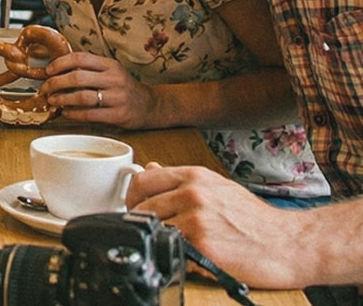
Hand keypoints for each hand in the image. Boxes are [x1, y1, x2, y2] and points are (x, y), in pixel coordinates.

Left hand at [40, 51, 155, 127]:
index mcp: (110, 65)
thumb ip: (90, 68)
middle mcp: (114, 79)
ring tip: (52, 101)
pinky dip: (74, 114)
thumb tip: (57, 70)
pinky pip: (90, 114)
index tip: (47, 70)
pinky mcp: (119, 115)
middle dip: (55, 83)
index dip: (60, 63)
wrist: (151, 105)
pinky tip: (65, 113)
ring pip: (82, 97)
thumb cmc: (124, 87)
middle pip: (77, 77)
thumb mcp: (111, 71)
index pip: (80, 58)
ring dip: (62, 99)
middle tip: (44, 88)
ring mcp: (117, 97)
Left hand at [127, 164, 312, 288]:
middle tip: (153, 232)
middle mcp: (192, 192)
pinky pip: (170, 249)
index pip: (142, 179)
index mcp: (194, 176)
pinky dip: (175, 255)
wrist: (291, 243)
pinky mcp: (201, 245)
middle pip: (141, 205)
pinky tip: (189, 256)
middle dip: (141, 221)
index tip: (137, 210)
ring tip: (176, 244)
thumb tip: (150, 167)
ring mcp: (196, 218)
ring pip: (152, 228)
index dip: (133, 198)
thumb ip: (182, 180)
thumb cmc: (257, 219)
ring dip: (159, 239)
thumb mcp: (219, 187)